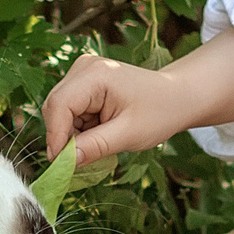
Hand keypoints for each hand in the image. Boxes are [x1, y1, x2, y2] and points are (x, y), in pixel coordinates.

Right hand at [40, 28, 233, 166]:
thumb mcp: (128, 135)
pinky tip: (100, 132)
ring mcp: (83, 72)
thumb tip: (65, 163)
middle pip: (56, 107)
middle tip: (78, 162)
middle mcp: (84, 67)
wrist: (177, 97)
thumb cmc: (159, 112)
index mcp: (95, 74)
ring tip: (101, 142)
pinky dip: (79, 127)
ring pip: (61, 110)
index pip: (59, 105)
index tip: (60, 165)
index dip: (55, 137)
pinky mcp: (85, 81)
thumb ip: (94, 146)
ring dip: (73, 133)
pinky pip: (70, 109)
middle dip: (64, 136)